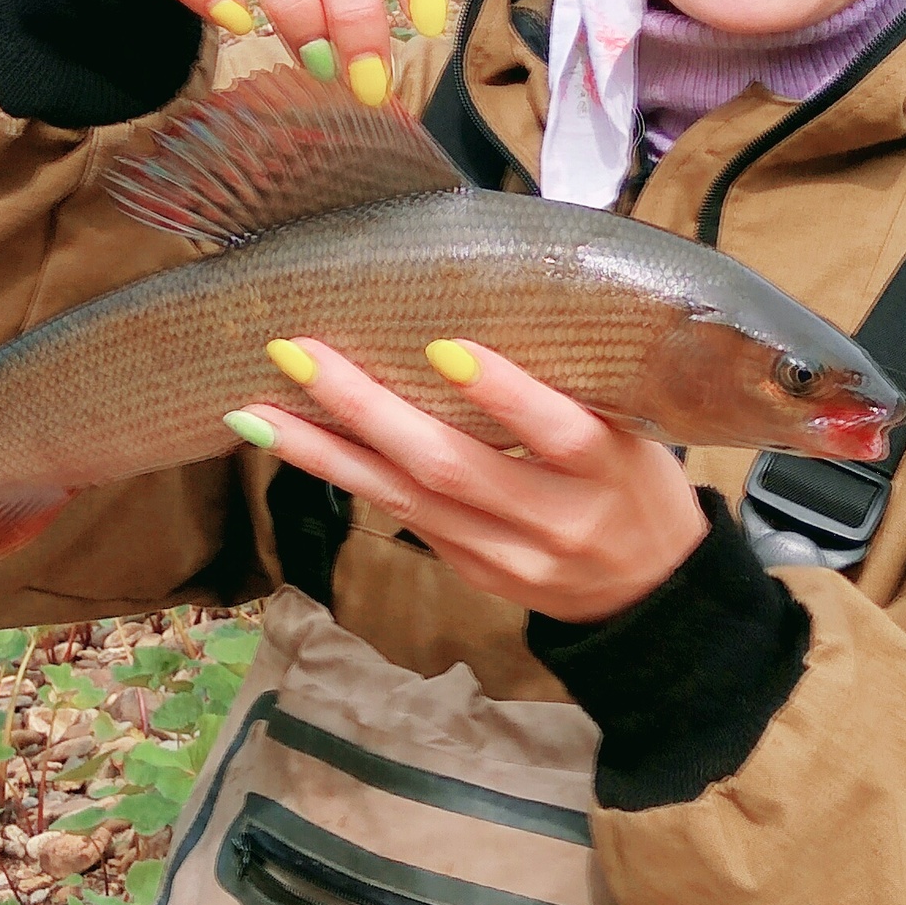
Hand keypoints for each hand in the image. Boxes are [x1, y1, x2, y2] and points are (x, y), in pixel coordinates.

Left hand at [229, 337, 708, 624]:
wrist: (647, 594)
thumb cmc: (636, 483)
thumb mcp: (634, 430)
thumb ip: (573, 386)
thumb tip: (475, 309)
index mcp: (606, 471)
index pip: (557, 433)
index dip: (502, 394)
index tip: (444, 346)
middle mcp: (553, 519)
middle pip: (453, 467)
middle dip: (369, 411)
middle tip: (302, 356)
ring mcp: (506, 555)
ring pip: (405, 501)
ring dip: (324, 452)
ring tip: (257, 412)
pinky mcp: (471, 572)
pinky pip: (401, 518)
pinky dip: (346, 476)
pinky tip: (294, 444)